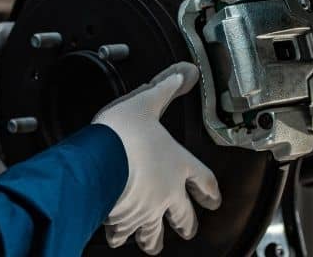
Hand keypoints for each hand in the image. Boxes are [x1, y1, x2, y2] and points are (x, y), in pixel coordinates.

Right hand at [92, 62, 220, 254]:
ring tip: (153, 244)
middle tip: (187, 229)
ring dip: (154, 239)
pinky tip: (116, 234)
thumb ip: (166, 88)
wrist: (100, 159)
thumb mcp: (147, 101)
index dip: (210, 191)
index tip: (212, 200)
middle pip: (183, 216)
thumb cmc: (124, 134)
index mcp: (177, 165)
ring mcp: (144, 209)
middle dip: (186, 224)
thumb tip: (186, 73)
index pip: (204, 181)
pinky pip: (121, 233)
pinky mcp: (120, 219)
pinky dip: (119, 234)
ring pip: (153, 232)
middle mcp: (166, 192)